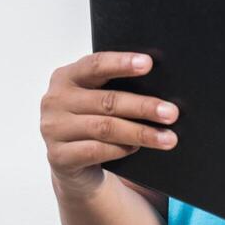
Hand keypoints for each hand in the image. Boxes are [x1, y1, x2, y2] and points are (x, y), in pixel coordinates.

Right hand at [39, 51, 179, 199]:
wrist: (70, 161)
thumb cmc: (92, 120)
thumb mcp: (97, 99)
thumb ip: (115, 88)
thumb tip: (161, 87)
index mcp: (66, 77)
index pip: (95, 65)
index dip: (121, 63)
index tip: (148, 64)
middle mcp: (55, 100)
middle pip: (106, 101)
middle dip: (143, 106)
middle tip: (171, 112)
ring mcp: (53, 129)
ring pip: (105, 128)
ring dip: (140, 133)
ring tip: (168, 137)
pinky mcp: (58, 156)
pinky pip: (96, 151)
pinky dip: (122, 149)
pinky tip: (138, 148)